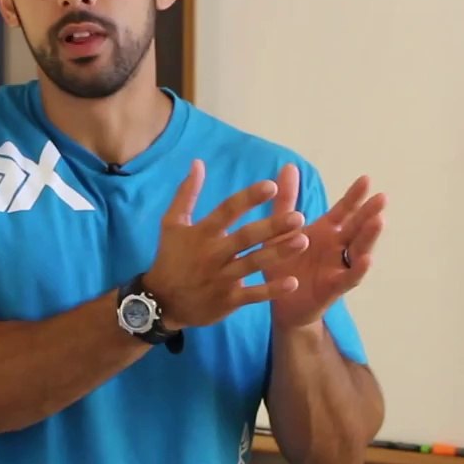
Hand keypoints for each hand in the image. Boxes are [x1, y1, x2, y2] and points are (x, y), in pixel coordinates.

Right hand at [143, 159, 310, 330]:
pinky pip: (253, 294)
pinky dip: (272, 290)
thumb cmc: (170, 257)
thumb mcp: (172, 223)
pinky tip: (292, 282)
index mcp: (202, 232)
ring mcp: (222, 278)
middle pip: (246, 237)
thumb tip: (198, 162)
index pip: (227, 210)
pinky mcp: (228, 300)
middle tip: (297, 217)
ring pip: (254, 263)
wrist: (161, 300)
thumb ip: (187, 193)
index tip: (271, 186)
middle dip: (272, 227)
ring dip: (278, 253)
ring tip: (302, 241)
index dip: (248, 198)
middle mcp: (213, 253)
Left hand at [263, 163, 385, 329]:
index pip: (344, 211)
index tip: (365, 179)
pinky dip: (358, 269)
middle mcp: (336, 247)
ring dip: (369, 237)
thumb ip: (286, 200)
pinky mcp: (333, 288)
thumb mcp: (281, 230)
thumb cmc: (284, 264)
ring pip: (358, 250)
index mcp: (325, 232)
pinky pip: (348, 278)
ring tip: (379, 221)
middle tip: (381, 198)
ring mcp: (338, 267)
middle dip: (368, 213)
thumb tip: (289, 166)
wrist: (280, 303)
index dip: (354, 196)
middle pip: (356, 227)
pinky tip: (367, 259)